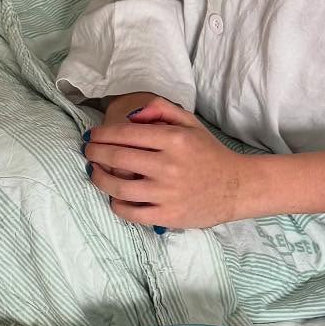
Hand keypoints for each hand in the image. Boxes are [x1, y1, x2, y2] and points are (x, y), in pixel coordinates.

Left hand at [85, 97, 247, 228]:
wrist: (236, 187)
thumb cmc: (209, 153)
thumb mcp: (190, 123)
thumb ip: (161, 109)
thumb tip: (131, 114)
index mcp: (174, 139)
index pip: (126, 133)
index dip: (102, 133)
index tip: (92, 135)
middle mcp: (168, 165)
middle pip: (117, 157)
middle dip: (94, 152)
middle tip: (88, 150)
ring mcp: (167, 193)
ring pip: (118, 186)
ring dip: (98, 178)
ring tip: (93, 171)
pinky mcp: (167, 215)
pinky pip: (130, 212)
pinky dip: (115, 204)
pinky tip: (113, 196)